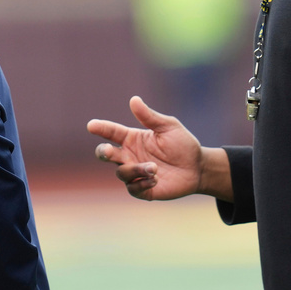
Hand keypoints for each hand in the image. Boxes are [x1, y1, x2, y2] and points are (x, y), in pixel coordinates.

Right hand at [88, 96, 225, 200]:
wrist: (198, 168)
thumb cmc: (182, 144)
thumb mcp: (168, 126)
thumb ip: (150, 117)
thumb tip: (134, 99)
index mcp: (132, 139)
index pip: (111, 132)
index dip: (101, 128)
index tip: (91, 125)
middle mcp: (129, 156)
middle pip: (106, 154)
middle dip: (104, 153)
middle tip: (108, 152)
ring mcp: (135, 173)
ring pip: (122, 172)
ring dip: (136, 170)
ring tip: (154, 168)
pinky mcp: (143, 189)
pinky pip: (133, 188)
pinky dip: (142, 183)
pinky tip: (155, 179)